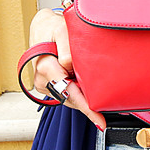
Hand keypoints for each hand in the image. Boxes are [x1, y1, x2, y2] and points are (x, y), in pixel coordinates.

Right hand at [28, 8, 106, 129]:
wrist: (41, 29)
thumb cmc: (51, 28)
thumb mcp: (61, 30)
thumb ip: (67, 46)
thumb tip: (70, 64)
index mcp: (46, 67)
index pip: (69, 91)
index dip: (86, 107)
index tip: (99, 120)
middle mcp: (43, 80)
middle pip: (71, 98)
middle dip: (90, 105)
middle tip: (108, 111)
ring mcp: (44, 85)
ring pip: (69, 98)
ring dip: (84, 98)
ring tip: (99, 96)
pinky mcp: (49, 86)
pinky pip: (66, 93)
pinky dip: (79, 93)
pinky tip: (88, 90)